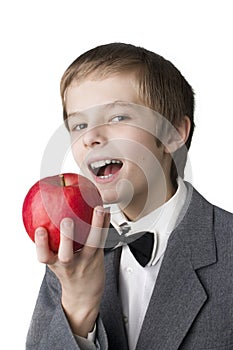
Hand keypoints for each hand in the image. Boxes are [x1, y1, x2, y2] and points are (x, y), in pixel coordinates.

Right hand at [34, 206, 109, 336]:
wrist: (84, 294)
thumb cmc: (67, 273)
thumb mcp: (53, 261)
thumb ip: (48, 243)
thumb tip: (41, 216)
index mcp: (55, 264)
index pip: (44, 256)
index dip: (40, 243)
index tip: (39, 230)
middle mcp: (70, 264)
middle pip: (67, 254)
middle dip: (66, 237)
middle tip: (66, 221)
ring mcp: (86, 261)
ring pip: (91, 244)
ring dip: (96, 225)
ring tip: (98, 210)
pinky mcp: (98, 257)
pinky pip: (103, 239)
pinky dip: (105, 223)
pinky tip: (107, 212)